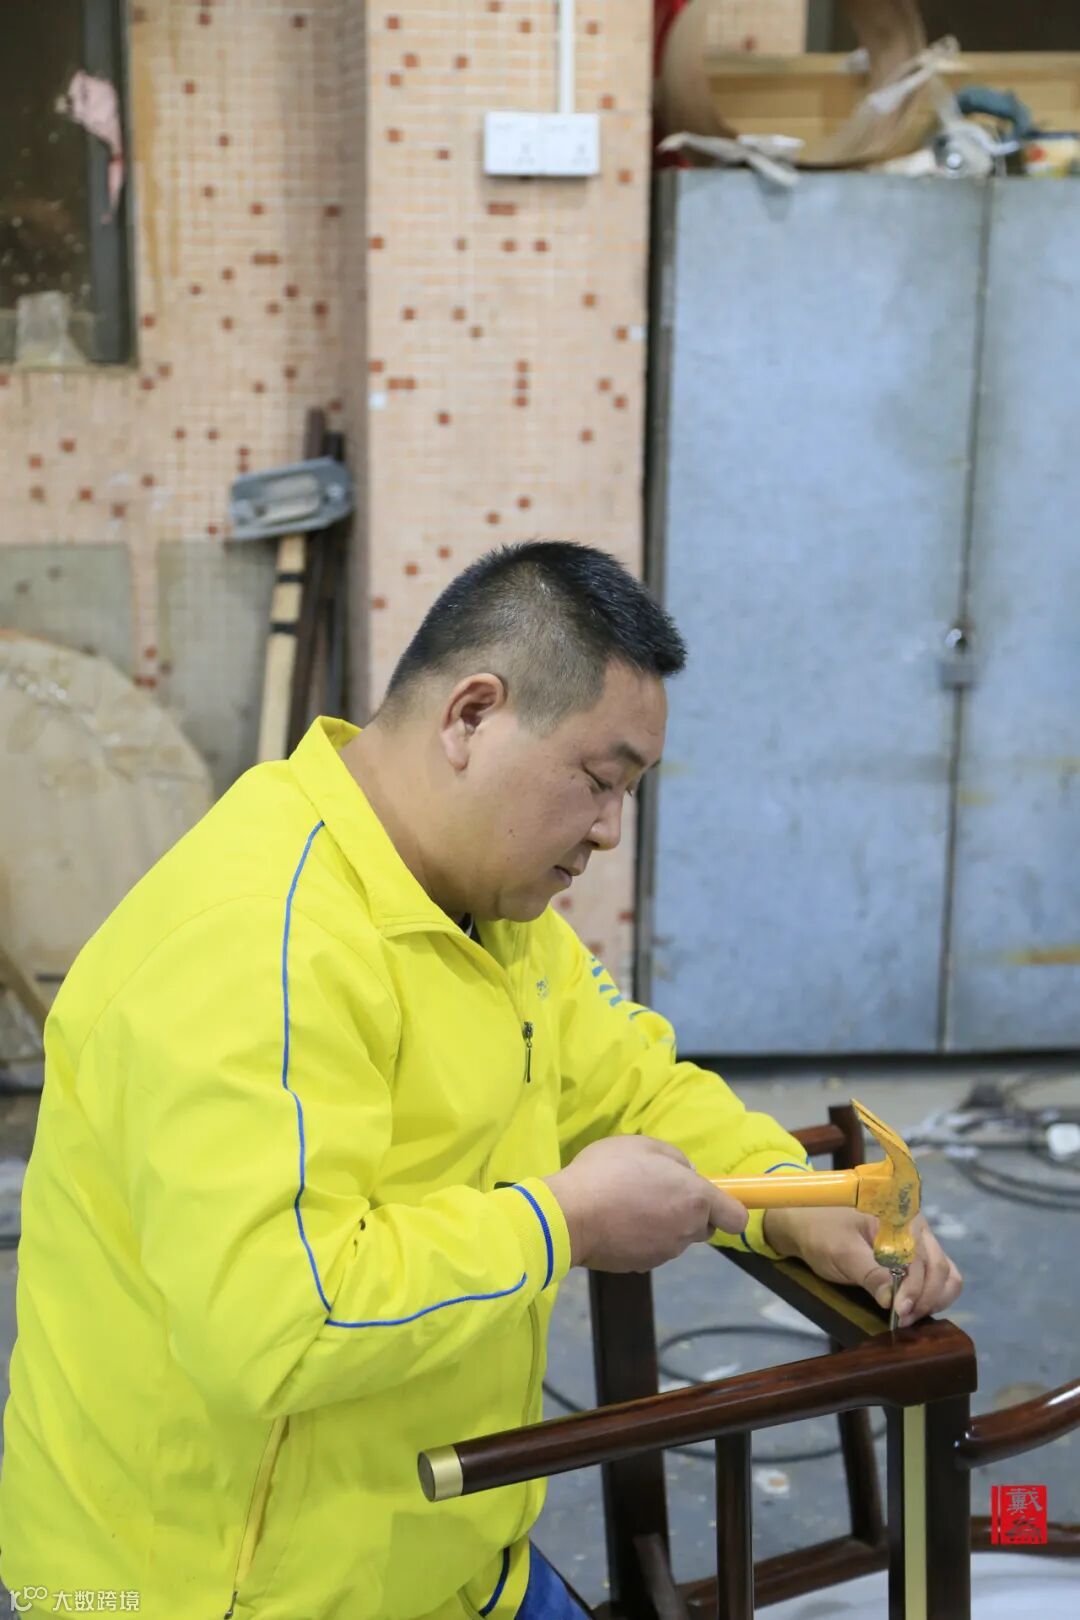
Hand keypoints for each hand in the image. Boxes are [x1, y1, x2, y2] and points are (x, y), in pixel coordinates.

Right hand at [544, 1136, 747, 1271]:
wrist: (569, 1216)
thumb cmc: (608, 1172)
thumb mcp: (643, 1145)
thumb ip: (675, 1158)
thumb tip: (687, 1173)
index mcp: (695, 1198)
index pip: (736, 1217)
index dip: (729, 1207)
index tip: (711, 1198)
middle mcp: (687, 1229)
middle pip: (704, 1226)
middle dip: (689, 1211)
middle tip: (657, 1191)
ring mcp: (665, 1251)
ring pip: (676, 1236)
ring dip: (664, 1223)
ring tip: (629, 1204)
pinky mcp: (643, 1266)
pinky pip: (652, 1247)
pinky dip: (642, 1237)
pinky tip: (617, 1222)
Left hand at [761, 1207, 962, 1326]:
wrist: (807, 1223)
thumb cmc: (822, 1231)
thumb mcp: (841, 1252)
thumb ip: (869, 1273)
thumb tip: (892, 1301)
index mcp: (902, 1216)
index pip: (921, 1258)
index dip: (915, 1289)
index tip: (900, 1312)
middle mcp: (917, 1228)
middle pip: (940, 1268)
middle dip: (925, 1298)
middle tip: (902, 1319)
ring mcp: (919, 1243)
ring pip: (945, 1275)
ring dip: (933, 1299)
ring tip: (907, 1316)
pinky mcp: (914, 1258)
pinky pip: (936, 1278)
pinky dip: (931, 1296)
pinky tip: (911, 1309)